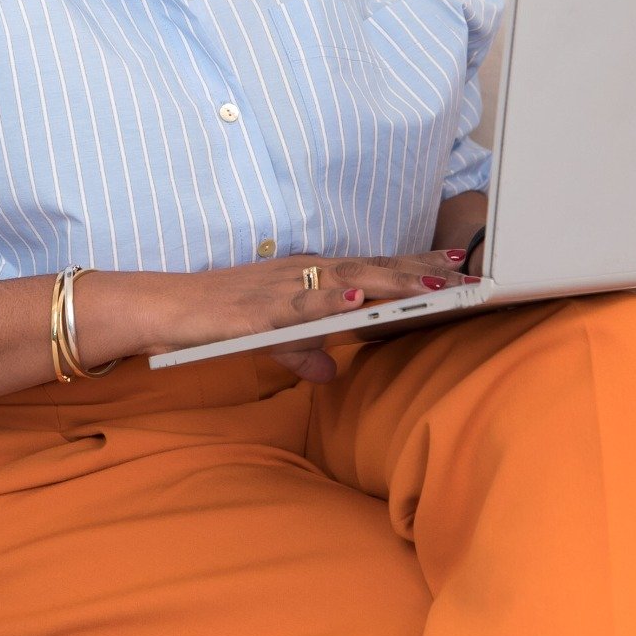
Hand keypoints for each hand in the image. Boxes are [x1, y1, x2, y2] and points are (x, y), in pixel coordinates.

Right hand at [142, 249, 478, 383]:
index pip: (372, 267)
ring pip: (347, 278)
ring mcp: (284, 285)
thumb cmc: (218, 319)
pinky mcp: (262, 308)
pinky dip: (331, 298)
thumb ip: (304, 352)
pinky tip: (358, 299)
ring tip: (431, 283)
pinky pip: (302, 303)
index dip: (414, 264)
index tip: (458, 263)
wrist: (168, 309)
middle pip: (372, 268)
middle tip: (467, 274)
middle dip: (421, 271)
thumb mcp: (271, 340)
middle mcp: (303, 272)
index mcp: (309, 276)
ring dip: (390, 280)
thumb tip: (331, 372)